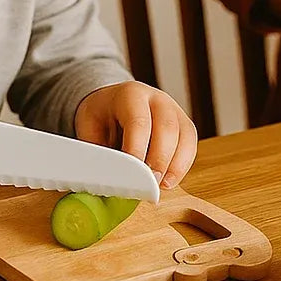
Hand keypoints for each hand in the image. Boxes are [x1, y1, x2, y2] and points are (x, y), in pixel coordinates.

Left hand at [74, 81, 197, 188]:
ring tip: (160, 186)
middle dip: (159, 159)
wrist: (111, 103)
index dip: (137, 149)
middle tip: (149, 184)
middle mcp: (156, 98)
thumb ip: (98, 151)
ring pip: (184, 135)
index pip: (138, 121)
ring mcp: (174, 109)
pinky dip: (182, 166)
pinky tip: (169, 181)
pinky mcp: (184, 124)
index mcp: (130, 94)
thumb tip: (103, 179)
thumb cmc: (101, 117)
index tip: (132, 176)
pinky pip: (191, 145)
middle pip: (166, 128)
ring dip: (174, 165)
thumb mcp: (90, 128)